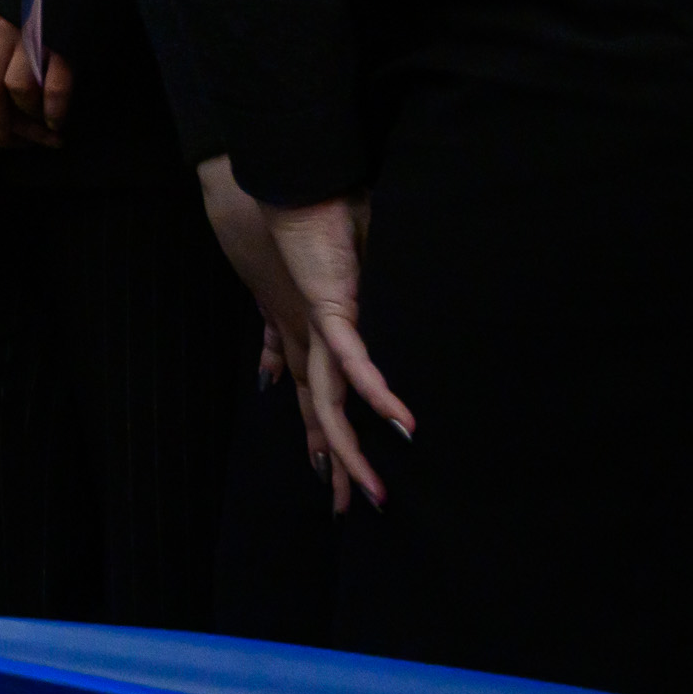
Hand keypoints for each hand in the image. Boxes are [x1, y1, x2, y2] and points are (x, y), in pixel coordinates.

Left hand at [198, 168, 410, 513]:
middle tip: (356, 508)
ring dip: (354, 451)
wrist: (293, 186)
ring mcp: (317, 330)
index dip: (330, 440)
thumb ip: (360, 303)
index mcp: (313, 336)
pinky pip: (353, 361)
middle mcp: (310, 342)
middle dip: (340, 465)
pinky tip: (398, 422)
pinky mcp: (329, 309)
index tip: (339, 479)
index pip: (321, 399)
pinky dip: (376, 392)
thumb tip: (388, 317)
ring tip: (374, 492)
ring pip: (331, 405)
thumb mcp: (350, 273)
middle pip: (322, 416)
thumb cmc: (323, 222)